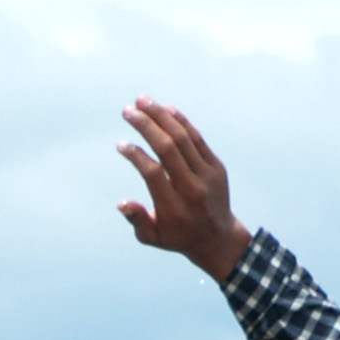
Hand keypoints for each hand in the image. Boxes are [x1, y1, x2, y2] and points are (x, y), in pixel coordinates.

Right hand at [116, 99, 257, 280]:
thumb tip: (121, 202)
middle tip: (127, 110)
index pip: (153, 173)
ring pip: (183, 138)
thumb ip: (137, 220)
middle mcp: (192, 188)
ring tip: (142, 101)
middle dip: (146, 125)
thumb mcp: (152, 237)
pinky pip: (197, 138)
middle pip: (168, 148)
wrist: (218, 238)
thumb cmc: (177, 236)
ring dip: (161, 116)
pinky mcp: (216, 166)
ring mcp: (207, 175)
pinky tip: (164, 109)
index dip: (135, 155)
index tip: (121, 144)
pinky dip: (181, 121)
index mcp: (173, 207)